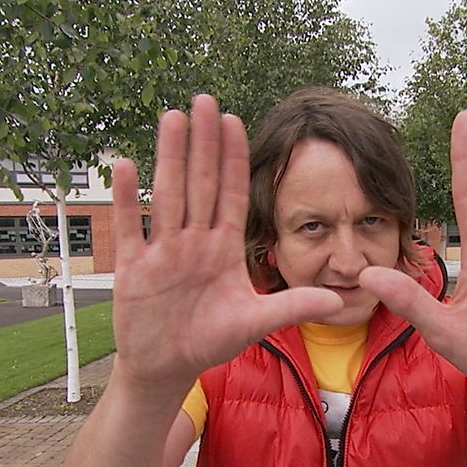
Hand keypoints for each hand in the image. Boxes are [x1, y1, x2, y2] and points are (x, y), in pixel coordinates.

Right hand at [110, 95, 341, 385]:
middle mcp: (192, 242)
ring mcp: (162, 252)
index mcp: (222, 249)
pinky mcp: (133, 269)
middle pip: (199, 183)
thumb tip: (339, 300)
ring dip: (169, 157)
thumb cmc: (209, 341)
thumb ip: (293, 307)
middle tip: (205, 99)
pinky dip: (127, 201)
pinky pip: (130, 228)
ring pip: (168, 196)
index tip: (235, 122)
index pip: (231, 194)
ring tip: (172, 117)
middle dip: (203, 142)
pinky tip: (126, 166)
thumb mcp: (254, 322)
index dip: (232, 159)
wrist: (167, 367)